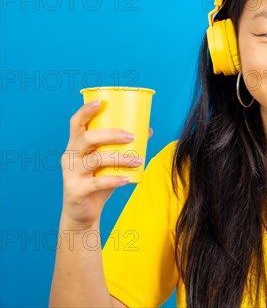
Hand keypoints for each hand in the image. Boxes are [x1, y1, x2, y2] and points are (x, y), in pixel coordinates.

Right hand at [59, 100, 153, 229]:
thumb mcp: (109, 162)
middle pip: (87, 138)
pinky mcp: (75, 190)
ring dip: (120, 158)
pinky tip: (128, 179)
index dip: (86, 111)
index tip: (101, 102)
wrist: (83, 213)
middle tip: (132, 136)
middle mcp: (70, 156)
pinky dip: (115, 179)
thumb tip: (148, 129)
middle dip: (111, 134)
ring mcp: (71, 173)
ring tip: (139, 159)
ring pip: (95, 160)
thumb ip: (124, 146)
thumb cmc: (97, 182)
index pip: (76, 123)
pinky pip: (97, 183)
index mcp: (76, 145)